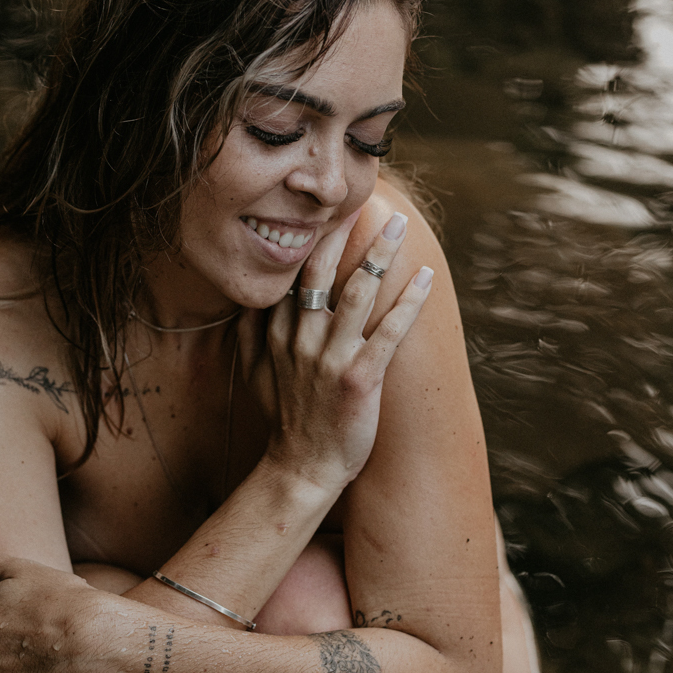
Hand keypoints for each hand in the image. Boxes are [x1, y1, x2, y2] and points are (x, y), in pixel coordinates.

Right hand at [239, 210, 432, 491]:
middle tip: (362, 202)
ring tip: (397, 225)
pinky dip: (409, 301)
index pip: (292, 276)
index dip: (309, 240)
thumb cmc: (284, 422)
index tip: (323, 211)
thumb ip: (247, 336)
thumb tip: (247, 300)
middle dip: (342, 234)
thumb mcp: (252, 377)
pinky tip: (425, 277)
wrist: (300, 470)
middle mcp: (301, 341)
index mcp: (276, 336)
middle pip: (321, 273)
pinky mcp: (359, 379)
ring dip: (380, 254)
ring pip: (357, 293)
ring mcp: (330, 359)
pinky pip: (389, 331)